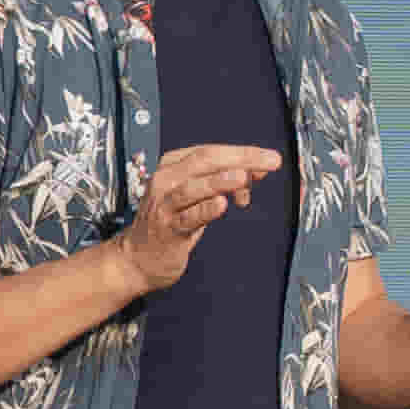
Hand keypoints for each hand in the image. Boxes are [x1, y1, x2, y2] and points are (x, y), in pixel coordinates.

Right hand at [111, 143, 283, 293]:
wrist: (140, 257)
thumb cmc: (171, 222)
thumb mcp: (199, 196)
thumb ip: (224, 182)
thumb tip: (257, 168)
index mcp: (174, 165)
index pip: (211, 151)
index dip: (242, 153)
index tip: (268, 157)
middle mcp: (166, 180)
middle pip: (205, 162)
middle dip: (241, 159)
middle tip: (269, 161)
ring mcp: (165, 205)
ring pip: (193, 188)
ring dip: (219, 181)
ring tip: (242, 177)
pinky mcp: (167, 229)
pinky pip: (187, 218)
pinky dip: (204, 210)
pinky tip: (220, 206)